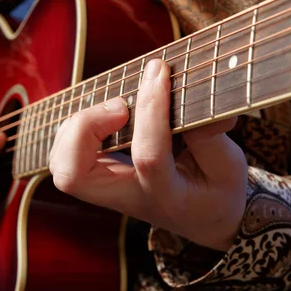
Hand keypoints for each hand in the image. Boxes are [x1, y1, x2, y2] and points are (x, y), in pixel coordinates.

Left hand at [49, 60, 247, 250]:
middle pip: (73, 175)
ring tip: (116, 107)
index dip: (151, 109)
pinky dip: (76, 130)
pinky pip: (66, 156)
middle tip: (121, 105)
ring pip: (62, 166)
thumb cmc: (217, 191)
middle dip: (85, 128)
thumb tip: (196, 95)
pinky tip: (106, 115)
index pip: (147, 155)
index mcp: (166, 197)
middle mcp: (126, 198)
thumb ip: (211, 135)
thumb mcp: (228, 167)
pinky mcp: (98, 178)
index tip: (160, 71)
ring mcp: (106, 191)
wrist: (204, 219)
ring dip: (77, 127)